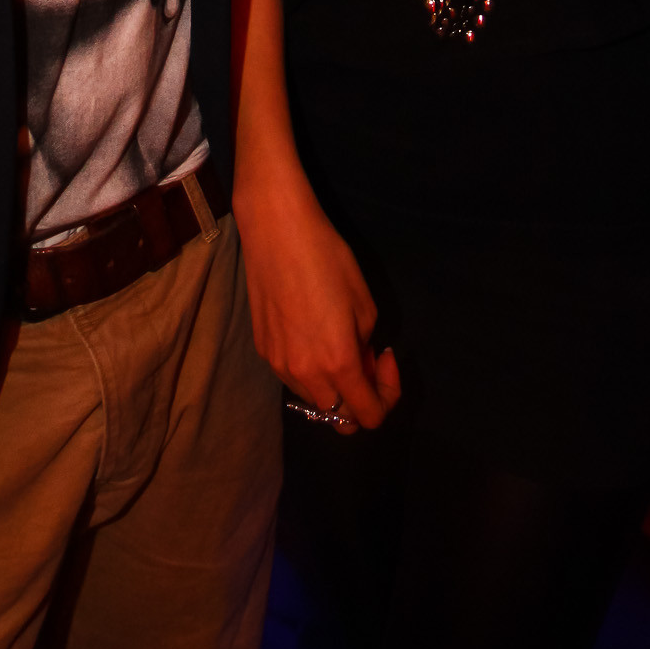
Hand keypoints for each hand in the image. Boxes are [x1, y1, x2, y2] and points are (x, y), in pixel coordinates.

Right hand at [237, 175, 399, 432]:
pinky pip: (292, 378)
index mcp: (338, 363)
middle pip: (339, 418)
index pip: (368, 416)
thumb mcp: (364, 303)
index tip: (384, 359)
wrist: (276, 230)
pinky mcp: (262, 349)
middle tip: (365, 355)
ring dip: (332, 386)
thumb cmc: (328, 258)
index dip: (387, 397)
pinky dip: (309, 371)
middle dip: (359, 396)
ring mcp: (278, 364)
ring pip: (313, 400)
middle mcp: (305, 374)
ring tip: (336, 343)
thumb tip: (360, 362)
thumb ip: (366, 345)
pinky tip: (311, 334)